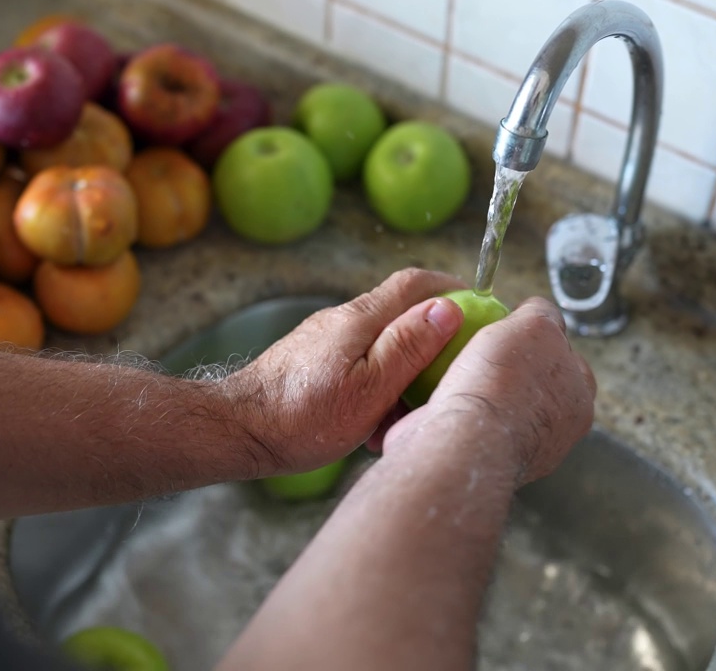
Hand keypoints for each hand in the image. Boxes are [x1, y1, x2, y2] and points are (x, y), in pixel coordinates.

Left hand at [223, 268, 465, 475]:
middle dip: (431, 338)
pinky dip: (376, 388)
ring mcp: (324, 341)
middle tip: (453, 370)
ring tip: (408, 415)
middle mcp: (341, 320)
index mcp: (360, 319)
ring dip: (402, 374)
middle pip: (400, 314)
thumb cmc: (302, 417)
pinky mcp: (311, 362)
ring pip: (379, 347)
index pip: (414, 283)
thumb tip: (447, 308)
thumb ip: (408, 347)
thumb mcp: (369, 389)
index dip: (451, 287)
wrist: (236, 431)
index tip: (479, 303)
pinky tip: (374, 425)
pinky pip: (358, 366)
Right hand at [382, 296, 595, 484]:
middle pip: (530, 381)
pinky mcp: (477, 459)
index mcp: (578, 401)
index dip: (537, 336)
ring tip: (453, 370)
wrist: (460, 443)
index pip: (564, 356)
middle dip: (508, 365)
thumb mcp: (535, 325)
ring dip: (477, 387)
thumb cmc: (503, 384)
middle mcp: (553, 432)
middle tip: (479, 348)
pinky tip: (438, 396)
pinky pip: (466, 422)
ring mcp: (516, 450)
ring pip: (497, 402)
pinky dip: (453, 408)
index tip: (510, 328)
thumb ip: (542, 313)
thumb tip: (535, 310)